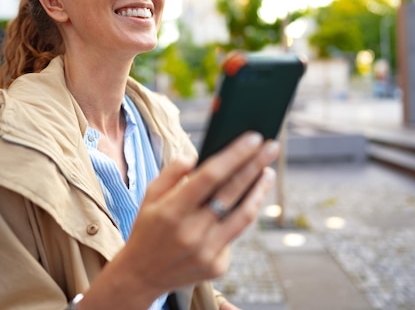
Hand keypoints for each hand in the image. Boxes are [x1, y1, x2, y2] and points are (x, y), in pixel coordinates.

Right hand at [93, 132, 277, 307]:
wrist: (142, 275)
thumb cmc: (148, 228)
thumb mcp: (149, 196)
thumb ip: (171, 172)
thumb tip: (195, 156)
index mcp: (172, 211)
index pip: (211, 176)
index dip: (235, 155)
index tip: (254, 138)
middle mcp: (191, 232)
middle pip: (232, 192)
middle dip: (255, 165)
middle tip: (272, 146)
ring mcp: (206, 252)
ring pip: (244, 216)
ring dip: (259, 191)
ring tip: (267, 172)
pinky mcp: (217, 266)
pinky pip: (234, 235)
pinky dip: (238, 217)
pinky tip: (241, 205)